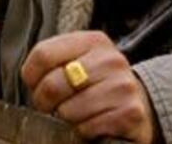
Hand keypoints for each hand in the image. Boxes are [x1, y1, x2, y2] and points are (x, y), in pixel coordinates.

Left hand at [21, 31, 155, 142]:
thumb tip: (29, 78)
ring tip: (78, 113)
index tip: (35, 85)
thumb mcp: (80, 61)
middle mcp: (110, 59)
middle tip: (53, 106)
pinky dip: (83, 131)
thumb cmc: (99, 84)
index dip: (31, 76)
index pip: (43, 54)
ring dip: (67, 118)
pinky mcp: (130, 113)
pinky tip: (94, 122)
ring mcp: (122, 86)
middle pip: (52, 84)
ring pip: (68, 110)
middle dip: (45, 102)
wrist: (141, 104)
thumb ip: (55, 60)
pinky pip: (86, 127)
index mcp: (93, 41)